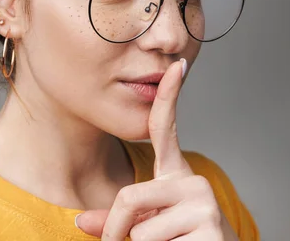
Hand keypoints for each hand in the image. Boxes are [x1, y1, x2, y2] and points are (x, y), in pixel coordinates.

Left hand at [75, 59, 238, 240]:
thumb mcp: (140, 225)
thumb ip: (113, 218)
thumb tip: (79, 220)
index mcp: (174, 174)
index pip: (166, 129)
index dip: (169, 96)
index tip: (177, 65)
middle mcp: (192, 180)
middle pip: (128, 197)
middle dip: (116, 228)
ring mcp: (203, 202)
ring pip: (139, 229)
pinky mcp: (210, 227)